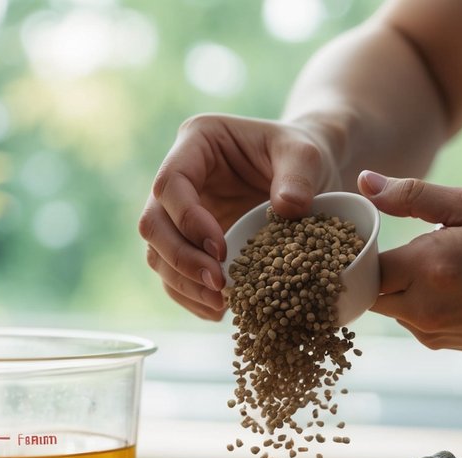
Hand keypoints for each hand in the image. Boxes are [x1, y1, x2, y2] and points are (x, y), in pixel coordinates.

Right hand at [138, 114, 341, 319]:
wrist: (308, 174)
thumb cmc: (302, 154)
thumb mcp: (306, 155)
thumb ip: (298, 177)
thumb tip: (288, 208)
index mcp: (197, 142)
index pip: (171, 183)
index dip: (188, 220)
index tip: (221, 248)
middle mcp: (179, 177)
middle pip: (153, 223)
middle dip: (181, 259)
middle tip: (218, 283)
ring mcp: (179, 213)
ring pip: (157, 254)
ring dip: (184, 284)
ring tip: (221, 304)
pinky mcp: (190, 243)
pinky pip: (175, 275)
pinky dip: (192, 297)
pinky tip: (219, 311)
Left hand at [359, 171, 461, 357]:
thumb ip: (412, 195)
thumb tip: (365, 182)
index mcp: (426, 266)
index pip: (362, 262)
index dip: (361, 247)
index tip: (373, 234)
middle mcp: (421, 306)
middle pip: (368, 291)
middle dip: (375, 270)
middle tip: (398, 248)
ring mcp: (429, 331)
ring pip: (388, 308)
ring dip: (396, 288)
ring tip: (431, 268)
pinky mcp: (439, 344)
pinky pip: (409, 322)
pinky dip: (416, 305)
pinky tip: (448, 289)